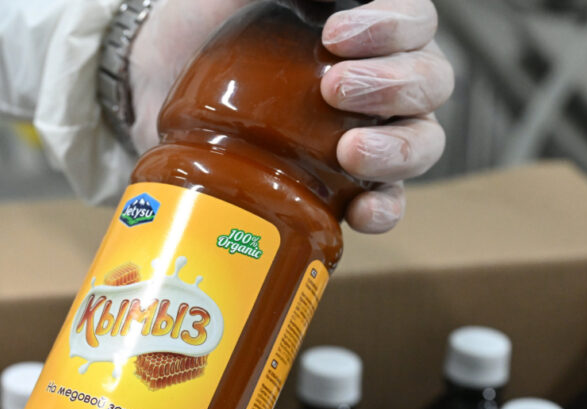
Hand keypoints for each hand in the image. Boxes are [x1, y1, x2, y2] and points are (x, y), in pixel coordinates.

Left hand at [129, 0, 453, 233]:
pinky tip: (360, 210)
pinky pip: (384, 203)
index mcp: (369, 26)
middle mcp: (379, 80)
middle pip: (429, 83)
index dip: (392, 29)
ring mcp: (365, 134)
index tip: (335, 36)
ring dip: (396, 150)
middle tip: (333, 88)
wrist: (157, 73)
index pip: (416, 23)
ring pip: (420, 143)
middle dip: (392, 86)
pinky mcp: (337, 186)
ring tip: (349, 151)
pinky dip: (382, 209)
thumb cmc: (210, 18)